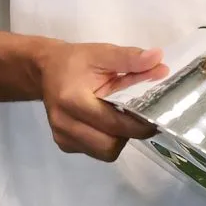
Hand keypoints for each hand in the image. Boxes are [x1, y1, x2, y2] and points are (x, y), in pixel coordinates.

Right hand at [38, 42, 168, 161]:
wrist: (47, 69)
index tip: (157, 114)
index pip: (113, 122)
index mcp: (72, 99)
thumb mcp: (103, 53)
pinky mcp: (63, 145)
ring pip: (104, 152)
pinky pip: (94, 151)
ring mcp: (62, 137)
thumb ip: (130, 58)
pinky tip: (106, 121)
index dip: (138, 122)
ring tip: (121, 117)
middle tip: (139, 116)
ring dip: (119, 138)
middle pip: (109, 145)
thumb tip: (159, 60)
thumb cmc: (77, 61)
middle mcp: (64, 123)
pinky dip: (106, 139)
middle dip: (129, 133)